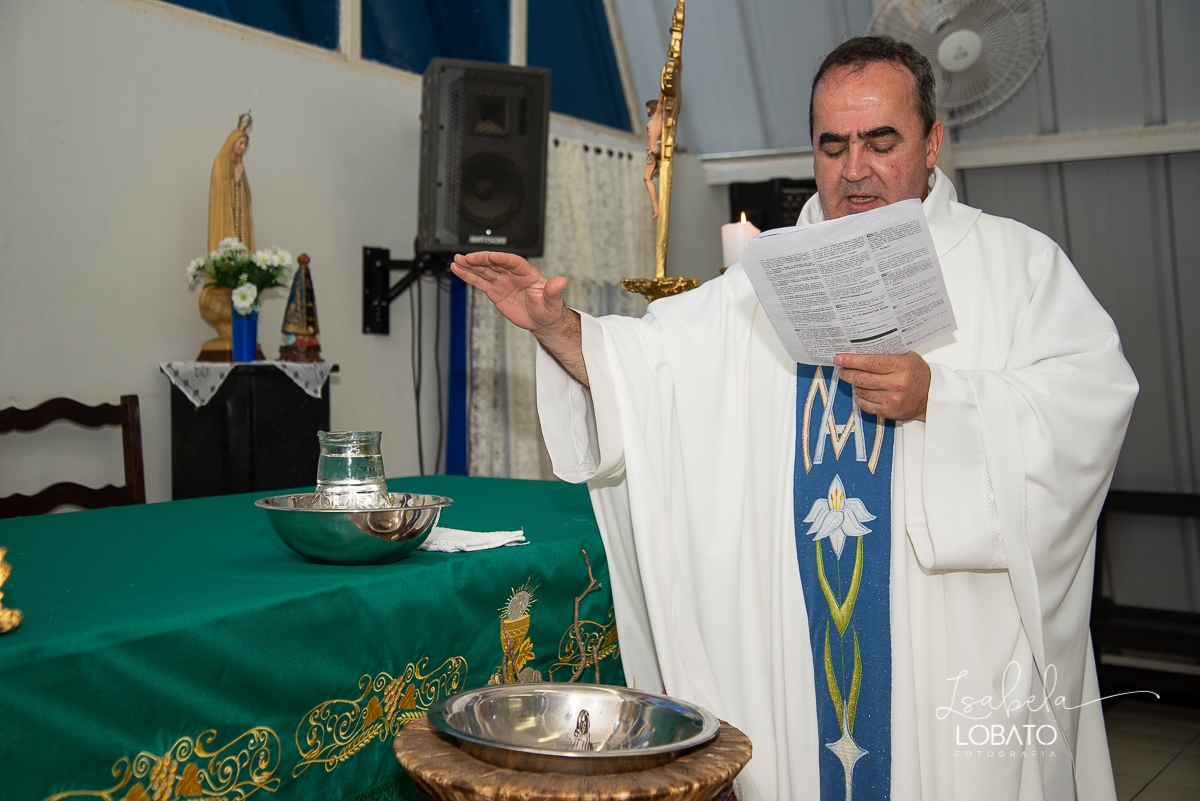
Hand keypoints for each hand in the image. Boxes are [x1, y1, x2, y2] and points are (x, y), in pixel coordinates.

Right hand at [451, 251, 587, 385]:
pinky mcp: (495, 291)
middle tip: (466, 257)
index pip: (513, 262)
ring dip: (470, 265)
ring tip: (456, 260)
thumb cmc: (550, 308)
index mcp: (527, 272)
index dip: (501, 258)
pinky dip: (468, 276)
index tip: (490, 256)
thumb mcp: (553, 301)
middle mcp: (513, 274)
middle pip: (494, 263)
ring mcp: (503, 281)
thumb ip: (554, 291)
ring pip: (484, 270)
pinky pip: (480, 281)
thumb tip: (561, 281)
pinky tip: (457, 270)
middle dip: (480, 260)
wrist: (543, 319)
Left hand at [833, 352, 930, 420]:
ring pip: (861, 391)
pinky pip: (865, 404)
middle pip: (862, 378)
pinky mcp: (888, 411)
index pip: (870, 362)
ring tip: (853, 378)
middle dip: (847, 372)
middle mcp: (896, 383)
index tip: (839, 358)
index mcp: (901, 366)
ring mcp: (891, 399)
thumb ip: (887, 353)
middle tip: (841, 368)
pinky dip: (859, 397)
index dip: (851, 360)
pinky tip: (860, 391)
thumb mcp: (907, 357)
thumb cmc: (917, 374)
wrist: (930, 397)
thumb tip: (861, 350)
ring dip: (853, 384)